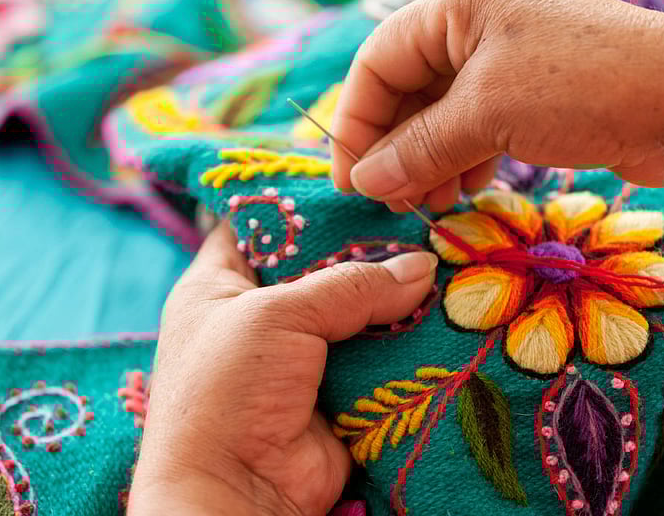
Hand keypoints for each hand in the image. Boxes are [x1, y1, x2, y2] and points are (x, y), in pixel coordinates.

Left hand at [127, 222, 437, 515]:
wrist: (239, 496)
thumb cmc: (228, 390)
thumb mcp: (276, 316)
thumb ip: (349, 284)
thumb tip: (421, 266)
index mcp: (219, 285)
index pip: (257, 224)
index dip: (300, 202)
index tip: (356, 178)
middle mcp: (259, 316)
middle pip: (321, 267)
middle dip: (366, 250)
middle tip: (417, 218)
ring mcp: (302, 356)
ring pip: (358, 312)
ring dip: (395, 298)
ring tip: (443, 261)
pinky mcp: (340, 392)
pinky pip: (381, 357)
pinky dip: (408, 342)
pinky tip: (444, 312)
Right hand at [331, 0, 663, 208]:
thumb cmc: (580, 90)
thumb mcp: (485, 116)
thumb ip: (417, 149)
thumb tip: (364, 182)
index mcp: (459, 4)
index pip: (379, 60)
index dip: (356, 121)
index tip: (348, 178)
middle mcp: (479, 22)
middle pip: (410, 88)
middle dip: (395, 146)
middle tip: (386, 199)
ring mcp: (509, 55)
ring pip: (443, 111)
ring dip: (426, 159)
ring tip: (423, 203)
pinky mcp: (535, 90)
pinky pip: (478, 123)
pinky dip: (462, 157)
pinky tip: (461, 190)